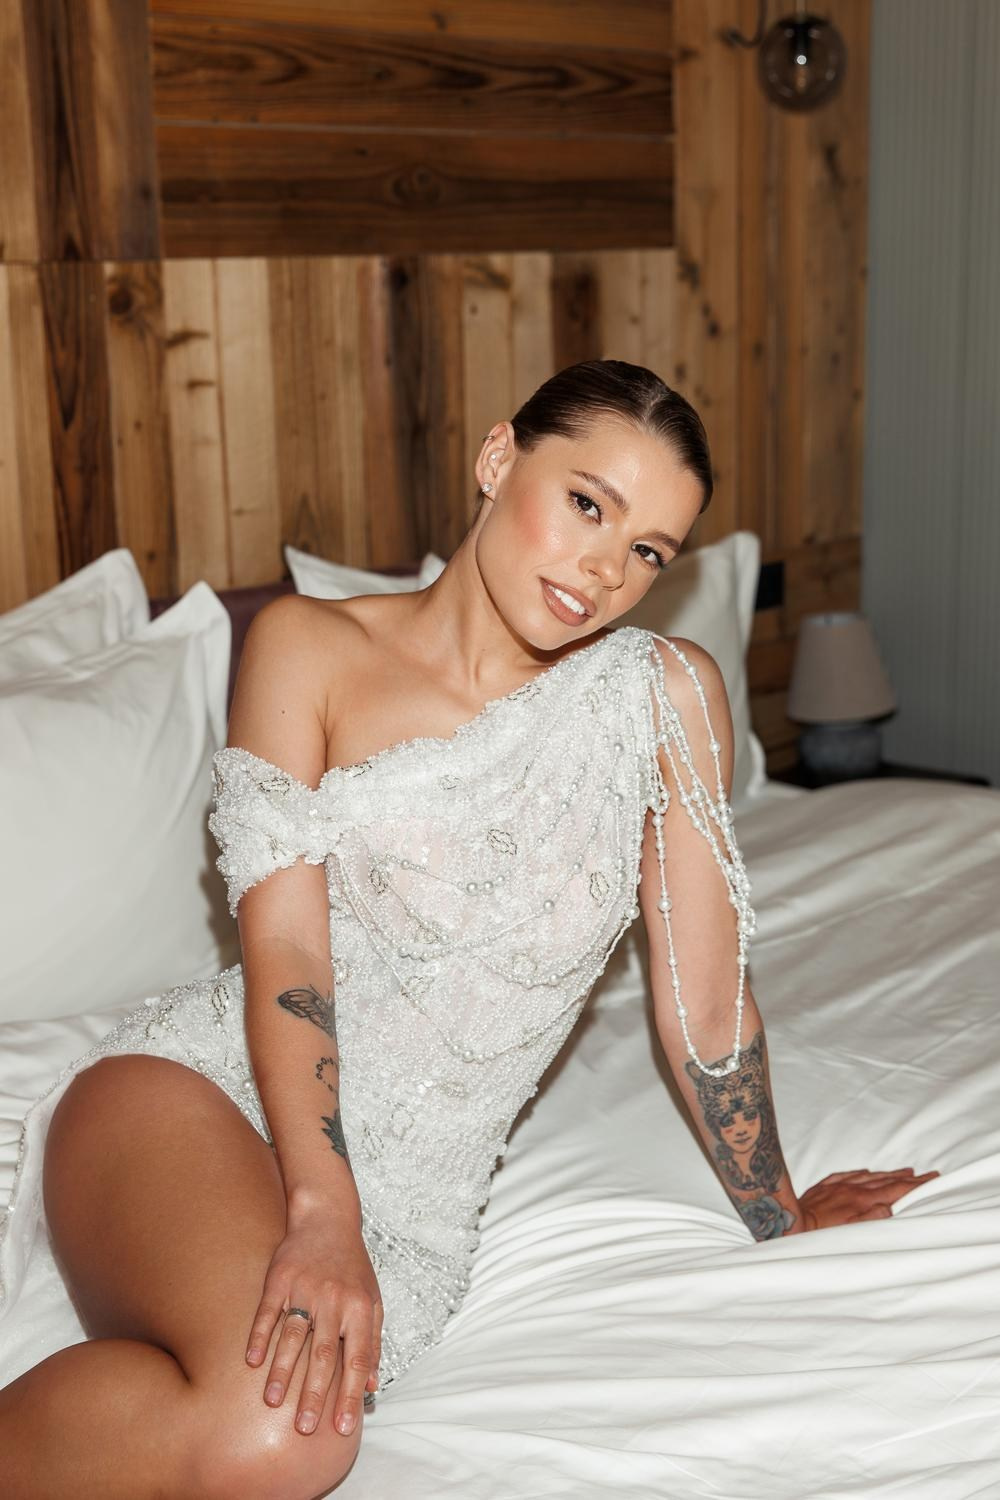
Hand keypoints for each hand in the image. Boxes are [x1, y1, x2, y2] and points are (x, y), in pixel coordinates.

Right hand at [245, 1207, 382, 1436]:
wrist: (328, 1218)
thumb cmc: (353, 1267)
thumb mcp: (372, 1301)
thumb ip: (372, 1343)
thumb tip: (372, 1387)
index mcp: (360, 1308)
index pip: (357, 1360)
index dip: (349, 1395)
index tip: (342, 1429)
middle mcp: (335, 1300)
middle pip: (324, 1354)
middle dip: (314, 1394)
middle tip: (304, 1428)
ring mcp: (305, 1288)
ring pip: (293, 1336)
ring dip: (282, 1371)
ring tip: (272, 1402)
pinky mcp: (279, 1279)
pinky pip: (268, 1312)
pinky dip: (258, 1336)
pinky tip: (250, 1361)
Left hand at [795, 1166, 939, 1231]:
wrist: (790, 1221)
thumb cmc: (820, 1234)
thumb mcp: (851, 1233)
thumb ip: (873, 1220)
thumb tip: (891, 1209)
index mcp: (863, 1201)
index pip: (896, 1190)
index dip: (916, 1186)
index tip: (933, 1180)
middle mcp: (853, 1189)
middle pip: (887, 1180)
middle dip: (909, 1178)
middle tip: (928, 1175)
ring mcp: (839, 1186)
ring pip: (870, 1176)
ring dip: (889, 1174)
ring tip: (905, 1172)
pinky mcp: (825, 1186)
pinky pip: (848, 1175)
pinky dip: (862, 1174)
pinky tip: (867, 1173)